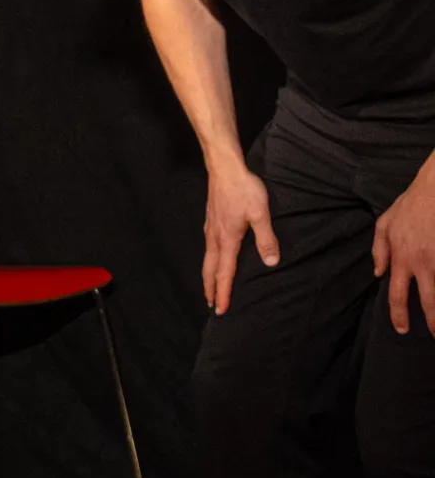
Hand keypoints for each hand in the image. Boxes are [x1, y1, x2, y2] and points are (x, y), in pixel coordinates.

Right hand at [204, 163, 278, 314]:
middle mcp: (215, 237)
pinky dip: (208, 259)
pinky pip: (208, 246)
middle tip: (211, 305)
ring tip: (210, 286)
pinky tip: (213, 255)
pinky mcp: (211, 219)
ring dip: (208, 275)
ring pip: (206, 258)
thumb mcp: (261, 214)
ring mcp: (210, 227)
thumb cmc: (244, 189)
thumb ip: (266, 239)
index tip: (221, 309)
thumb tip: (271, 262)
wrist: (225, 167)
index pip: (225, 272)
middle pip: (210, 269)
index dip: (223, 292)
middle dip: (210, 288)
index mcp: (228, 239)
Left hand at [374, 165, 434, 335]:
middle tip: (434, 335)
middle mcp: (422, 263)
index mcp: (401, 258)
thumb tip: (378, 273)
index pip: (396, 294)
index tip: (401, 329)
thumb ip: (378, 250)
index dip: (398, 315)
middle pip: (428, 301)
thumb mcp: (384, 224)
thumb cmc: (410, 205)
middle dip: (432, 322)